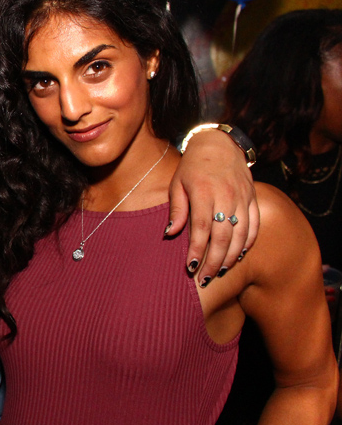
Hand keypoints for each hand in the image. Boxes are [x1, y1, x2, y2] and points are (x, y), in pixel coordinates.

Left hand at [167, 130, 257, 284]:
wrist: (220, 145)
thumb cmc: (193, 167)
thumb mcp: (178, 184)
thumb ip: (177, 209)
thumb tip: (170, 233)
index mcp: (204, 192)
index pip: (201, 228)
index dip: (196, 250)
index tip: (190, 267)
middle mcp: (226, 196)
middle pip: (223, 236)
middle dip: (214, 260)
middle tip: (205, 278)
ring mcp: (243, 198)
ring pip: (241, 234)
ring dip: (231, 256)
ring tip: (221, 272)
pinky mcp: (254, 199)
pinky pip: (254, 225)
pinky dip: (248, 243)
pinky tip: (239, 256)